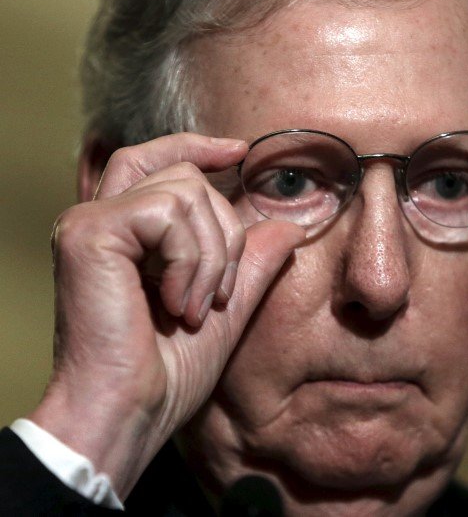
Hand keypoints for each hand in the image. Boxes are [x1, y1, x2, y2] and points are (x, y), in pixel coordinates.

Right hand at [28, 133, 304, 497]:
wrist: (131, 412)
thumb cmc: (169, 370)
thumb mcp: (227, 307)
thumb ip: (252, 262)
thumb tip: (289, 224)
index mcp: (123, 232)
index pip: (158, 160)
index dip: (199, 146)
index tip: (241, 152)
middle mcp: (99, 218)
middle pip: (186, 175)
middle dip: (223, 233)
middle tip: (217, 296)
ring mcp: (89, 222)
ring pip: (186, 192)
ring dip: (210, 255)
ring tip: (195, 307)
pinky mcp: (88, 232)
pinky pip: (168, 214)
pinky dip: (190, 260)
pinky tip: (177, 304)